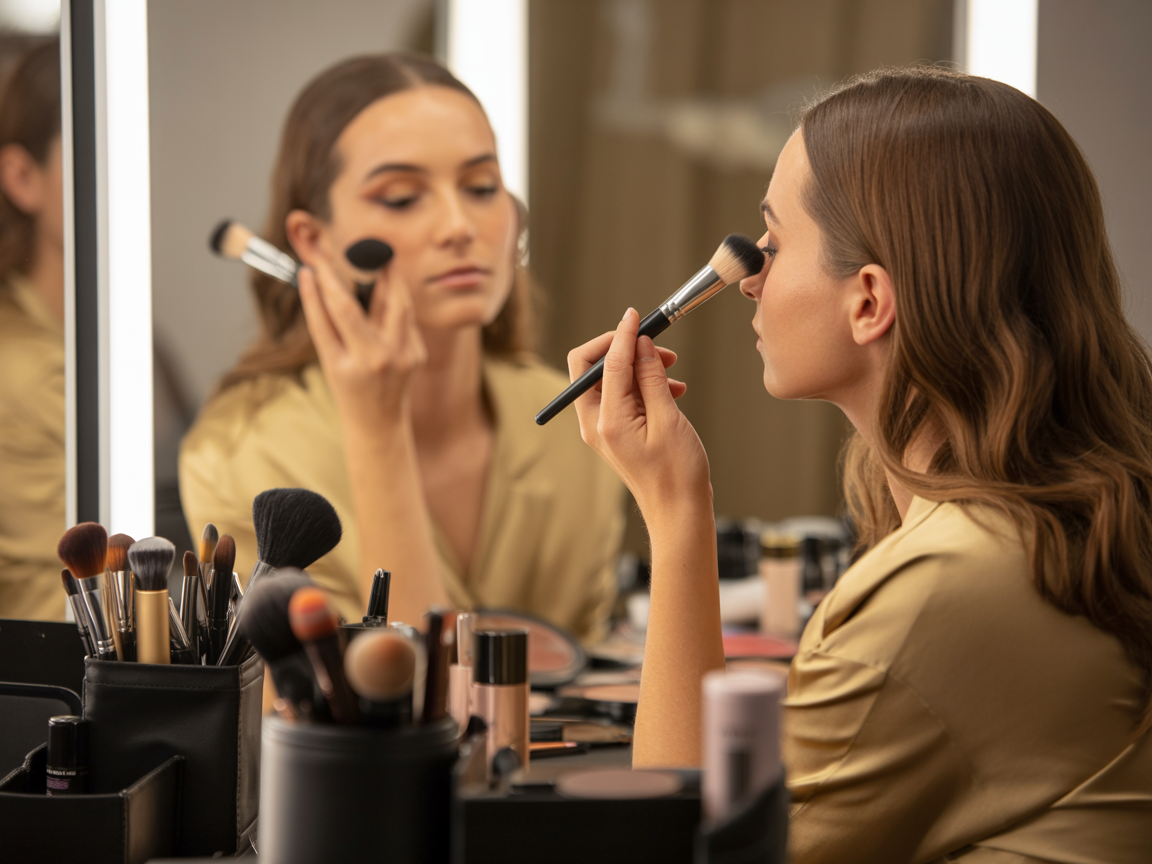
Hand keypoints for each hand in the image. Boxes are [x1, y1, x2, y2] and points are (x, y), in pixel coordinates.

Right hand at [298, 256, 425, 430]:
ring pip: (396, 307)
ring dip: (390, 279)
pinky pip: (406, 319)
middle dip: (346, 276)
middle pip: (356, 309)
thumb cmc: (348, 387)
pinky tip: (392, 286)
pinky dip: (398, 300)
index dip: (318, 289)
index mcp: (343, 366)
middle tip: (349, 251)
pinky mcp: (417, 355)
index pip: (328, 317)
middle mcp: (373, 362)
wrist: (378, 422)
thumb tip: (314, 280)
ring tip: (383, 258)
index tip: (311, 267)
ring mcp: (399, 359)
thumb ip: (326, 323)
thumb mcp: (330, 361)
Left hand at [569, 308, 710, 516]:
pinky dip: (642, 384)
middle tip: (655, 346)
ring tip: (671, 369)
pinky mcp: (614, 430)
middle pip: (590, 367)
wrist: (678, 511)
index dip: (624, 335)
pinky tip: (672, 389)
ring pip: (608, 378)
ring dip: (636, 365)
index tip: (637, 316)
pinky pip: (621, 395)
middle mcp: (596, 423)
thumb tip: (641, 345)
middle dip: (622, 348)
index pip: (608, 363)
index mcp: (606, 421)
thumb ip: (652, 378)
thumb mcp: (669, 419)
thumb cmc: (676, 474)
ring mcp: (602, 427)